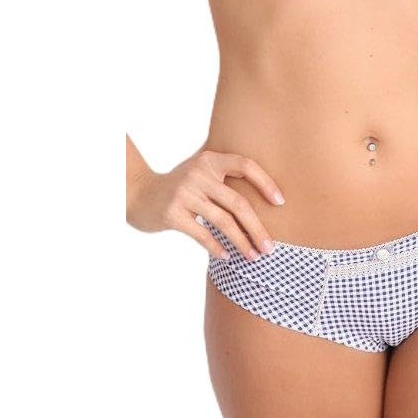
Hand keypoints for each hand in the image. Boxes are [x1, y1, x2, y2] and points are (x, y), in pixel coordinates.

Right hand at [126, 149, 285, 260]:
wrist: (137, 193)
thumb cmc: (179, 188)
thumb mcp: (200, 172)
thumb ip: (225, 178)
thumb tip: (266, 204)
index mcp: (209, 160)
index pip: (245, 165)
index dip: (265, 183)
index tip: (280, 202)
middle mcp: (198, 173)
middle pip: (238, 203)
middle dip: (258, 228)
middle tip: (270, 248)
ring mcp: (184, 193)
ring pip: (223, 222)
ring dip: (242, 243)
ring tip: (254, 257)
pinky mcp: (172, 213)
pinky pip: (202, 234)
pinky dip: (217, 248)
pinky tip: (227, 257)